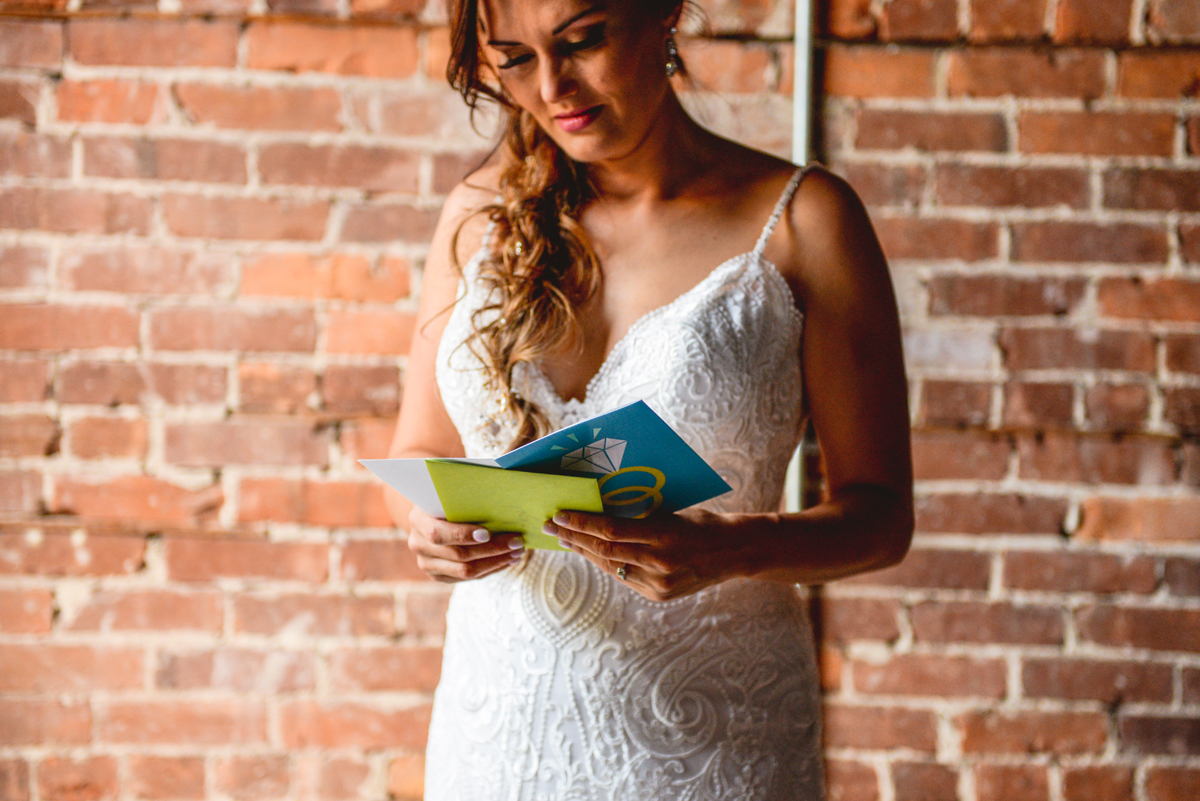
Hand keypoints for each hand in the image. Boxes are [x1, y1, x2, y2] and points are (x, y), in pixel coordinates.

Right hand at [407, 506, 524, 582]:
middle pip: (458, 555)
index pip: (438, 533)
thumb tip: (500, 496)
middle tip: (517, 542)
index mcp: (418, 520)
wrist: (431, 513)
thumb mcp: (450, 492)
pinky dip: (490, 570)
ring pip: (465, 571)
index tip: (488, 533)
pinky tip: (507, 560)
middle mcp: (418, 544)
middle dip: (492, 549)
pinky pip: (468, 578)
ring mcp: (427, 564)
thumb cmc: (448, 498)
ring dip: (496, 562)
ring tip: (517, 552)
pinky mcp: (438, 576)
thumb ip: (466, 496)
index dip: (463, 535)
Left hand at [544, 508, 752, 601]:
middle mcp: (659, 563)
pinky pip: (624, 578)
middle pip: (605, 550)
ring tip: (565, 540)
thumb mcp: (671, 513)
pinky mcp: (659, 595)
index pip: (611, 529)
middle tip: (551, 526)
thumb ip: (639, 517)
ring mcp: (659, 583)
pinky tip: (591, 554)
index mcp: (663, 535)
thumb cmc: (702, 523)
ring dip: (585, 552)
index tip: (560, 515)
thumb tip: (599, 511)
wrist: (735, 552)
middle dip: (574, 537)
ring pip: (610, 566)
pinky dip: (606, 564)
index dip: (582, 523)